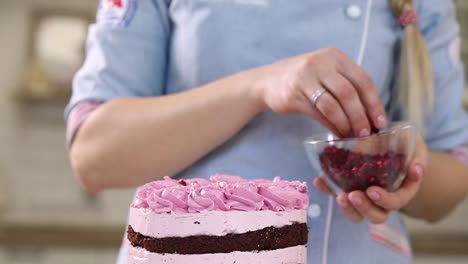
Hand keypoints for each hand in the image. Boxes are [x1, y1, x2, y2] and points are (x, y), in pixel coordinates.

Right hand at [253, 48, 386, 136]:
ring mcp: (305, 78)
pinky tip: (336, 134)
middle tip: (366, 133)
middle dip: (361, 116)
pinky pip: (318, 114)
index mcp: (335, 57)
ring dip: (345, 123)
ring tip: (352, 136)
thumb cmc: (304, 79)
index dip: (374, 103)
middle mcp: (321, 64)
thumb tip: (371, 116)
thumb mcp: (326, 72)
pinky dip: (330, 126)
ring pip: (333, 105)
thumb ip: (347, 85)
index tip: (381, 123)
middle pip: (349, 93)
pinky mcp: (293, 95)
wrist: (268, 80)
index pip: (362, 80)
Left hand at [314, 135, 427, 223]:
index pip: (396, 202)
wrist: (387, 140)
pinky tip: (319, 179)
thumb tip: (416, 168)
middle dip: (364, 208)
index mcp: (401, 191)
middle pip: (376, 215)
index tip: (372, 190)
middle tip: (353, 195)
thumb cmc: (404, 145)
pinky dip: (327, 189)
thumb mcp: (415, 146)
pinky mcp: (347, 187)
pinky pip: (336, 193)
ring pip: (356, 213)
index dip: (385, 199)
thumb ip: (418, 156)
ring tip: (339, 196)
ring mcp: (364, 195)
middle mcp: (382, 198)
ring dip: (347, 208)